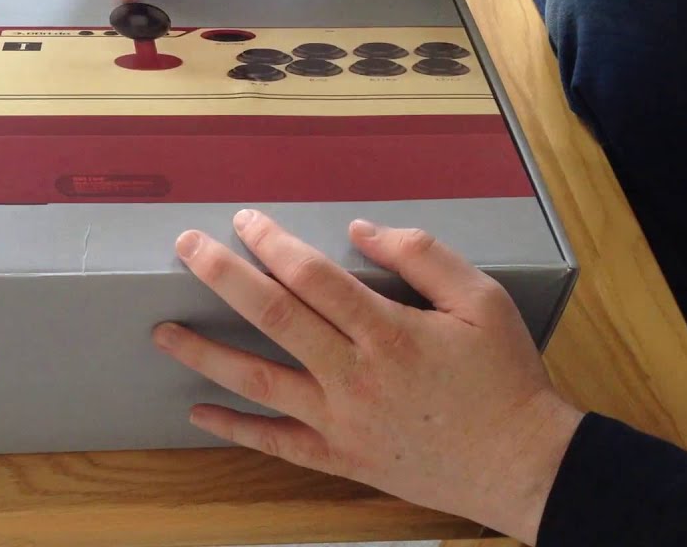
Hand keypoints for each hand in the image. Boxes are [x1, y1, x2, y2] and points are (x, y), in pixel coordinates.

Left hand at [155, 210, 583, 545]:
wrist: (523, 466)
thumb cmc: (504, 379)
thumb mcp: (482, 302)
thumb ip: (422, 257)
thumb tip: (360, 231)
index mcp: (390, 332)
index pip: (313, 277)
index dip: (272, 243)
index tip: (244, 220)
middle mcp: (355, 375)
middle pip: (274, 317)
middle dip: (223, 276)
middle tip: (186, 248)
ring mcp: (341, 421)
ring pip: (258, 382)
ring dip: (206, 353)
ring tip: (163, 331)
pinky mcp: (339, 457)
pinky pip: (276, 443)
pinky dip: (234, 429)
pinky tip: (198, 412)